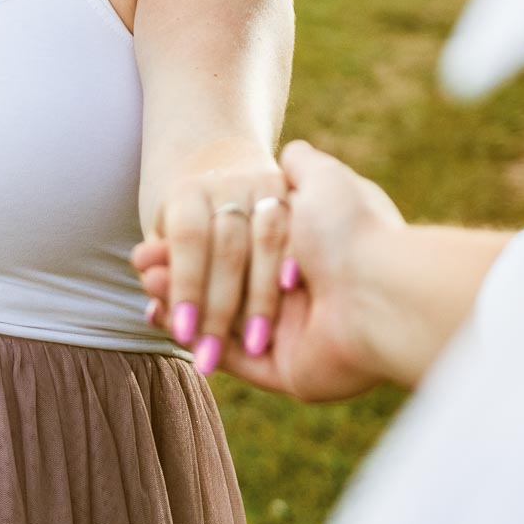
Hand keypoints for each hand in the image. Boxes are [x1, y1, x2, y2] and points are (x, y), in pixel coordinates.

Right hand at [136, 140, 405, 399]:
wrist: (380, 290)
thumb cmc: (352, 232)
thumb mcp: (325, 181)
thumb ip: (302, 167)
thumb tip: (289, 151)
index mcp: (307, 255)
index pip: (240, 249)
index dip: (200, 242)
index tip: (162, 234)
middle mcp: (300, 295)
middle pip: (225, 285)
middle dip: (181, 275)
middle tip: (142, 263)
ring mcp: (293, 336)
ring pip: (222, 322)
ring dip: (182, 304)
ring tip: (147, 286)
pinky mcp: (287, 372)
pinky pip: (233, 359)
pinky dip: (197, 339)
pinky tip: (162, 317)